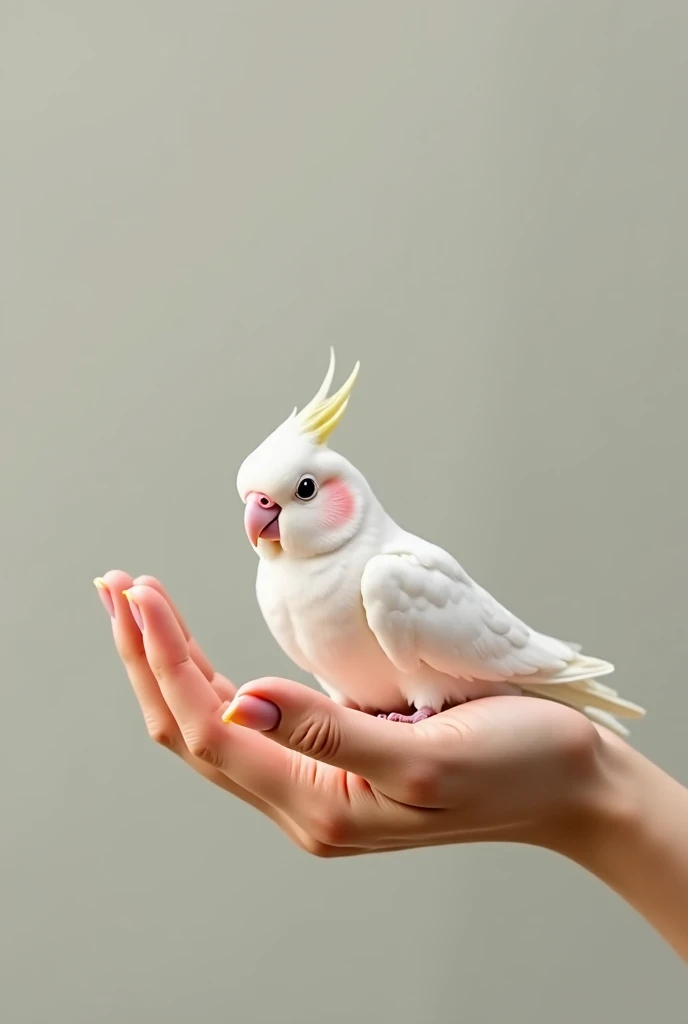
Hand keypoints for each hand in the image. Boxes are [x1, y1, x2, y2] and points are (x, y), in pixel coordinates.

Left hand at [96, 570, 612, 856]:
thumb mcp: (425, 755)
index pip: (210, 729)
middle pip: (193, 728)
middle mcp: (305, 800)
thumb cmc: (514, 764)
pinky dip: (211, 675)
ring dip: (170, 662)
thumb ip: (329, 734)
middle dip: (147, 656)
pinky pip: (249, 721)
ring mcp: (315, 783)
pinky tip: (195, 648)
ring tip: (138, 603)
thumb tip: (237, 703)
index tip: (141, 592)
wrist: (567, 782)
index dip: (166, 659)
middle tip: (117, 585)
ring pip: (213, 724)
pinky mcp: (332, 759)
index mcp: (320, 806)